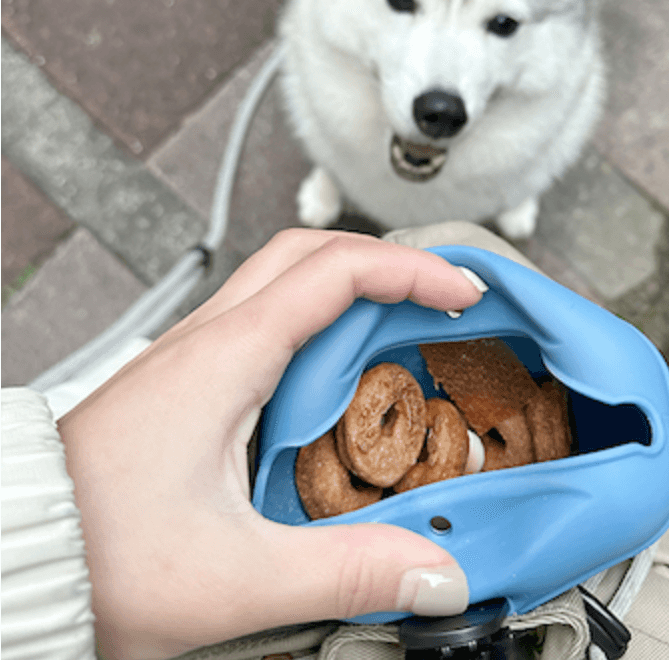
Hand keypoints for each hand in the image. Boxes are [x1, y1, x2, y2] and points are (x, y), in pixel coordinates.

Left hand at [58, 230, 483, 659]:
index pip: (336, 272)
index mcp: (227, 359)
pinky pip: (269, 322)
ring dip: (355, 287)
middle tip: (442, 291)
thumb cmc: (94, 549)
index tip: (462, 289)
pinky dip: (322, 324)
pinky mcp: (193, 381)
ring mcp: (198, 355)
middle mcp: (211, 340)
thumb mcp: (237, 575)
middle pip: (313, 254)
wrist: (15, 554)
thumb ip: (348, 570)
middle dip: (389, 261)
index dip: (411, 269)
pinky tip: (340, 374)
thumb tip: (434, 571)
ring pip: (288, 281)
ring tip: (406, 325)